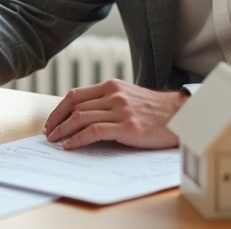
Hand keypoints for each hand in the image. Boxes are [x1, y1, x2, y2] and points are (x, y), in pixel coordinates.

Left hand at [43, 79, 186, 149]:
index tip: (52, 122)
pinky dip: (78, 139)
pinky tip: (71, 145)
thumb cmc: (154, 111)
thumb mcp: (129, 98)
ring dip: (64, 131)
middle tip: (49, 134)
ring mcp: (121, 110)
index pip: (75, 95)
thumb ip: (108, 102)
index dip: (59, 109)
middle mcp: (114, 95)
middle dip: (57, 121)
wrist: (181, 116)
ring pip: (81, 118)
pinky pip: (95, 131)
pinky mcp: (128, 126)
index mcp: (111, 86)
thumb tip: (82, 117)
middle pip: (74, 106)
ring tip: (56, 141)